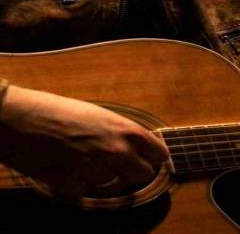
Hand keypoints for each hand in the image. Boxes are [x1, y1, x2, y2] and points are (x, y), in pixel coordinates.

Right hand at [0, 85, 168, 195]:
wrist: (18, 118)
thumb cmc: (56, 111)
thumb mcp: (97, 115)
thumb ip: (118, 133)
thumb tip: (135, 148)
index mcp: (125, 130)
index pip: (159, 154)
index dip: (154, 158)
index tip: (149, 160)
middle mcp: (116, 152)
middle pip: (143, 175)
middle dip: (132, 172)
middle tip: (119, 166)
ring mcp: (95, 170)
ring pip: (112, 185)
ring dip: (102, 177)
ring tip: (82, 160)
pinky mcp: (72, 185)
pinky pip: (84, 192)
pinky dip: (76, 184)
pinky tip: (64, 169)